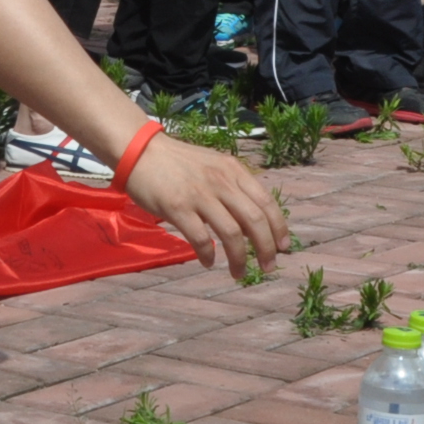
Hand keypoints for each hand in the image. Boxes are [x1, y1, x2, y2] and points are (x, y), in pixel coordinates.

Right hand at [118, 130, 288, 278]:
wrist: (141, 150)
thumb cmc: (179, 162)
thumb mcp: (214, 165)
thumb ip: (234, 187)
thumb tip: (252, 221)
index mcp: (233, 170)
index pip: (267, 202)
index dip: (279, 228)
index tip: (283, 248)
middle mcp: (221, 181)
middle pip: (255, 221)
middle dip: (266, 249)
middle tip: (267, 267)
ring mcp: (199, 194)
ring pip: (232, 234)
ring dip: (239, 259)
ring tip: (238, 273)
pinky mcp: (177, 207)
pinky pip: (200, 239)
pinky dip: (208, 255)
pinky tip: (208, 262)